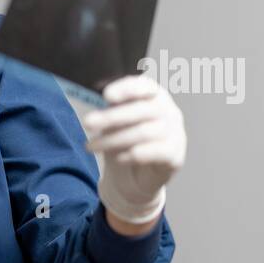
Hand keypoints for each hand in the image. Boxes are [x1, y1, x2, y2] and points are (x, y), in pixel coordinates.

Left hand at [82, 74, 186, 224]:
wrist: (135, 176)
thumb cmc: (124, 141)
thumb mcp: (113, 123)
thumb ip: (109, 110)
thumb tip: (96, 105)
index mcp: (153, 96)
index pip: (145, 86)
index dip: (127, 89)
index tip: (106, 95)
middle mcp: (168, 111)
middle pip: (142, 110)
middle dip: (111, 117)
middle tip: (87, 123)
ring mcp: (175, 132)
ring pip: (145, 132)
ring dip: (114, 140)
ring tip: (92, 146)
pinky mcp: (175, 155)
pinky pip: (157, 152)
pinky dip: (135, 154)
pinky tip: (119, 159)